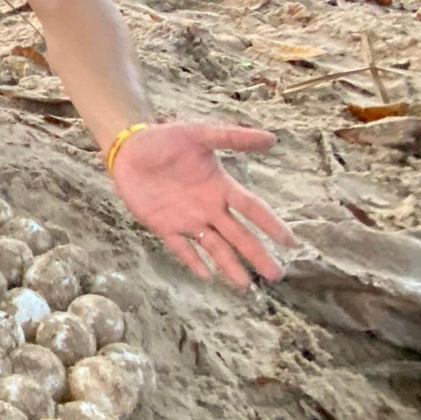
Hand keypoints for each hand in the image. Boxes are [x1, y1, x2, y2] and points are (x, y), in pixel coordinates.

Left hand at [109, 121, 294, 289]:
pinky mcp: (163, 226)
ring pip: (214, 247)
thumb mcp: (200, 134)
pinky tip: (207, 275)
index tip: (291, 242)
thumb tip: (272, 139)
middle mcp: (209, 207)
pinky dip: (194, 261)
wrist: (129, 148)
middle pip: (238, 235)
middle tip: (276, 275)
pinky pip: (181, 248)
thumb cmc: (166, 139)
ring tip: (244, 286)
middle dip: (256, 254)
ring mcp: (187, 219)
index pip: (252, 209)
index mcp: (220, 186)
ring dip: (229, 265)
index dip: (271, 224)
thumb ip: (233, 137)